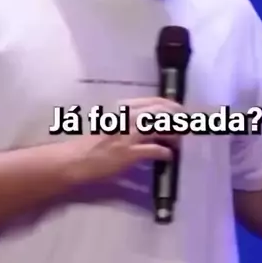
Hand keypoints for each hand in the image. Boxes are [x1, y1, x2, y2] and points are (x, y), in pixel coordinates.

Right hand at [66, 96, 182, 183]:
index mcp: (122, 111)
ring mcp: (128, 136)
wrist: (74, 161)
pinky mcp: (129, 153)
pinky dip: (165, 153)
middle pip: (160, 112)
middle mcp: (126, 119)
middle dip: (177, 118)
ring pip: (160, 128)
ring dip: (174, 135)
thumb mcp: (110, 126)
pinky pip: (154, 150)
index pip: (152, 102)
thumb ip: (127, 122)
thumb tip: (148, 124)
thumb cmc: (90, 145)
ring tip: (179, 141)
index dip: (170, 105)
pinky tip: (168, 157)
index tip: (180, 111)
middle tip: (187, 126)